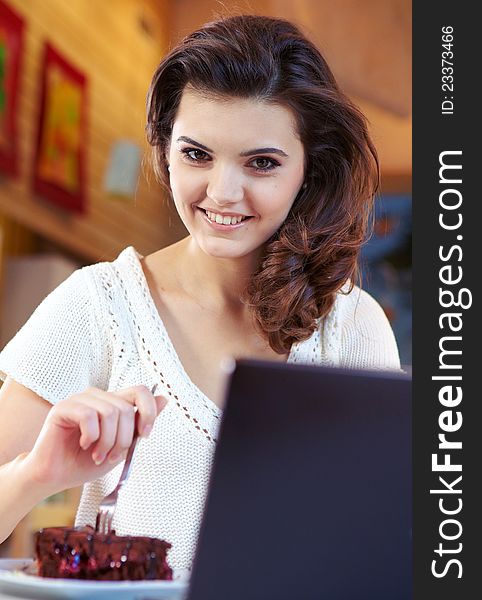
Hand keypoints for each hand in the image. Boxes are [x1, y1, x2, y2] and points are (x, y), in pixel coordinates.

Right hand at [22, 386, 167, 493]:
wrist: (56, 477)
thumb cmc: (86, 462)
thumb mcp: (122, 446)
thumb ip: (140, 423)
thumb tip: (165, 398)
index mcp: (112, 403)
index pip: (140, 391)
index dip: (149, 411)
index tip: (145, 435)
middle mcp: (97, 397)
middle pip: (126, 408)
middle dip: (123, 439)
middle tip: (111, 456)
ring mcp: (80, 399)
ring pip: (110, 412)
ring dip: (107, 441)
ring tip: (97, 455)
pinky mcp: (63, 407)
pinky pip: (89, 416)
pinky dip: (91, 436)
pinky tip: (83, 445)